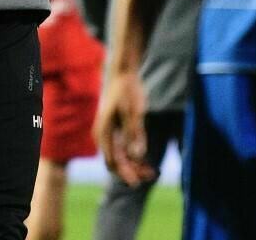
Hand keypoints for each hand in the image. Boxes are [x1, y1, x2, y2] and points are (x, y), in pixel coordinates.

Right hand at [93, 69, 154, 184]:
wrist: (123, 73)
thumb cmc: (127, 90)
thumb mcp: (133, 111)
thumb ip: (134, 133)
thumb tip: (137, 155)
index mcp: (104, 132)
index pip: (112, 161)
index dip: (125, 173)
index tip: (139, 182)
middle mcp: (104, 135)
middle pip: (115, 162)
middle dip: (131, 171)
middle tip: (150, 176)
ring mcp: (110, 133)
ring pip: (120, 157)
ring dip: (134, 166)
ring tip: (152, 171)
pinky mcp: (117, 130)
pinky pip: (123, 149)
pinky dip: (134, 156)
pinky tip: (147, 161)